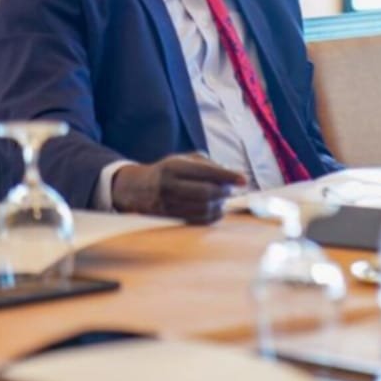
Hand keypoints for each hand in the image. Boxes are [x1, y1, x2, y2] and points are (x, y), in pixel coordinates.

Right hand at [111, 154, 246, 224]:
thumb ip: (208, 164)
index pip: (206, 172)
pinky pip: (198, 221)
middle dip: (224, 191)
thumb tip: (231, 176)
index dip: (228, 176)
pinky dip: (213, 215)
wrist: (137, 188)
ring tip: (221, 198)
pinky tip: (216, 208)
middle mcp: (168, 186)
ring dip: (220, 204)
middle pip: (206, 193)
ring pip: (203, 209)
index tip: (244, 180)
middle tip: (230, 189)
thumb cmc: (168, 171)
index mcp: (173, 167)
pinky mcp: (170, 219)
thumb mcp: (183, 159)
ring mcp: (168, 204)